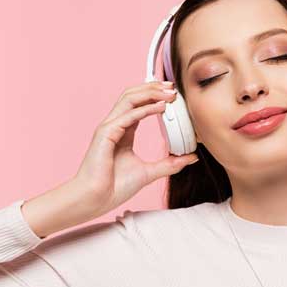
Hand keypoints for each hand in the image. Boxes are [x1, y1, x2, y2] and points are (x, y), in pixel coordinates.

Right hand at [72, 80, 197, 215]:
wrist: (95, 200)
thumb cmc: (114, 187)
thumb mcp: (150, 172)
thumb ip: (170, 164)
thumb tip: (191, 158)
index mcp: (123, 131)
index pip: (139, 105)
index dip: (155, 96)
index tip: (173, 95)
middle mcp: (115, 125)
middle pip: (133, 96)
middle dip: (153, 88)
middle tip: (173, 87)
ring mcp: (108, 128)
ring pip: (128, 99)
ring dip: (150, 93)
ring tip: (169, 93)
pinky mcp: (105, 134)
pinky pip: (127, 116)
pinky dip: (145, 109)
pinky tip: (160, 107)